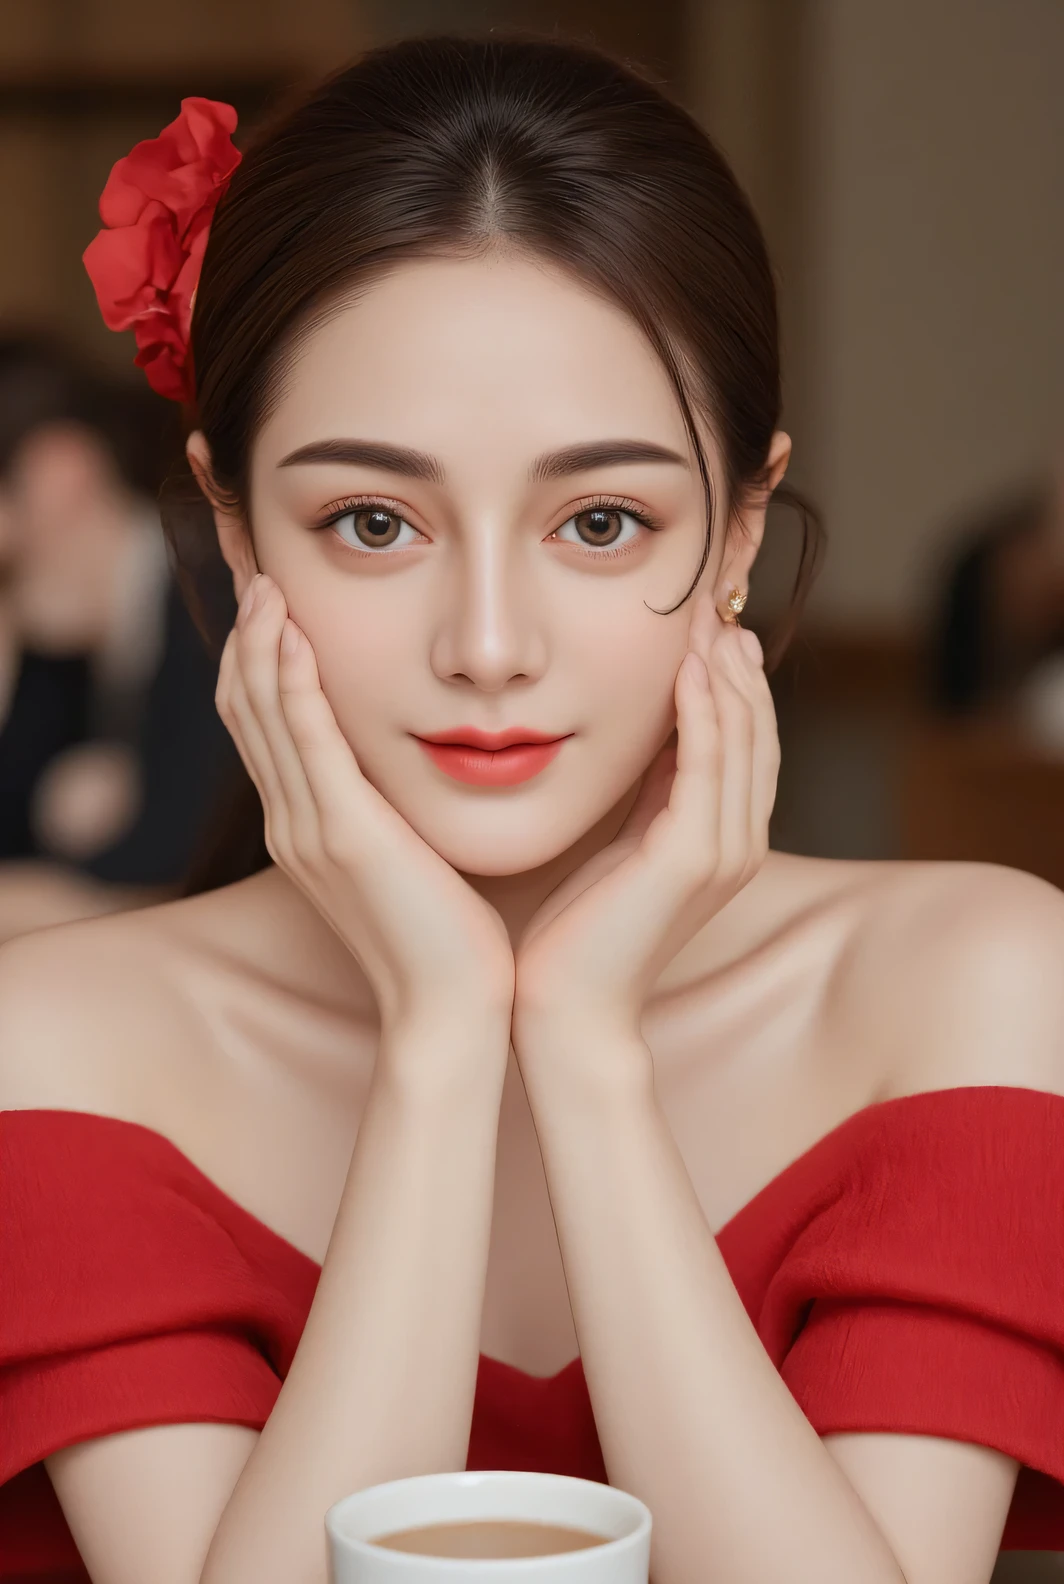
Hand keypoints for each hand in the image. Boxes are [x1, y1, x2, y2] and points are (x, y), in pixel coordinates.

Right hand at [217, 574, 514, 1036]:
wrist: (452, 1010)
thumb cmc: (448, 936)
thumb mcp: (409, 855)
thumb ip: (393, 806)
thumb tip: (411, 756)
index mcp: (307, 823)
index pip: (263, 721)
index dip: (258, 654)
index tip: (270, 594)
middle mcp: (293, 820)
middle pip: (245, 705)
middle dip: (246, 632)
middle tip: (249, 561)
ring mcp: (309, 827)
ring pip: (261, 714)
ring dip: (260, 641)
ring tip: (265, 578)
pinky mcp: (341, 834)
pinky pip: (304, 740)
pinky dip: (290, 681)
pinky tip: (290, 632)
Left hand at [514, 594, 777, 1057]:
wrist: (565, 1009)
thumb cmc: (578, 932)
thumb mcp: (621, 843)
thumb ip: (647, 793)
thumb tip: (649, 730)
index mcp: (722, 842)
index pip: (744, 744)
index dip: (734, 682)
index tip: (712, 625)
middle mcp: (737, 845)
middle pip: (756, 734)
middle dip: (737, 665)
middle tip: (717, 602)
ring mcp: (721, 854)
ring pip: (740, 742)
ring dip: (725, 675)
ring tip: (708, 618)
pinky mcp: (690, 859)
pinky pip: (707, 768)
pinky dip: (704, 712)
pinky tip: (690, 668)